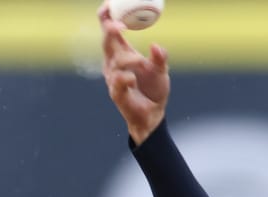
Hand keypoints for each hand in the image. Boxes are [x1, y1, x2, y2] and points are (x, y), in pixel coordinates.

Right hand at [98, 1, 169, 144]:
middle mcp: (114, 62)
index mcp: (122, 52)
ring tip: (141, 63)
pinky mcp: (116, 92)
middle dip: (110, 30)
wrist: (152, 114)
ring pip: (115, 61)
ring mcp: (113, 77)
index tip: (109, 4)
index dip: (106, 16)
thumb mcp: (161, 70)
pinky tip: (132, 79)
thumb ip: (160, 58)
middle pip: (106, 41)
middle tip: (120, 25)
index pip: (109, 30)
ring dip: (129, 60)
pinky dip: (126, 78)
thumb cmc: (153, 89)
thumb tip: (155, 46)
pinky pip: (118, 81)